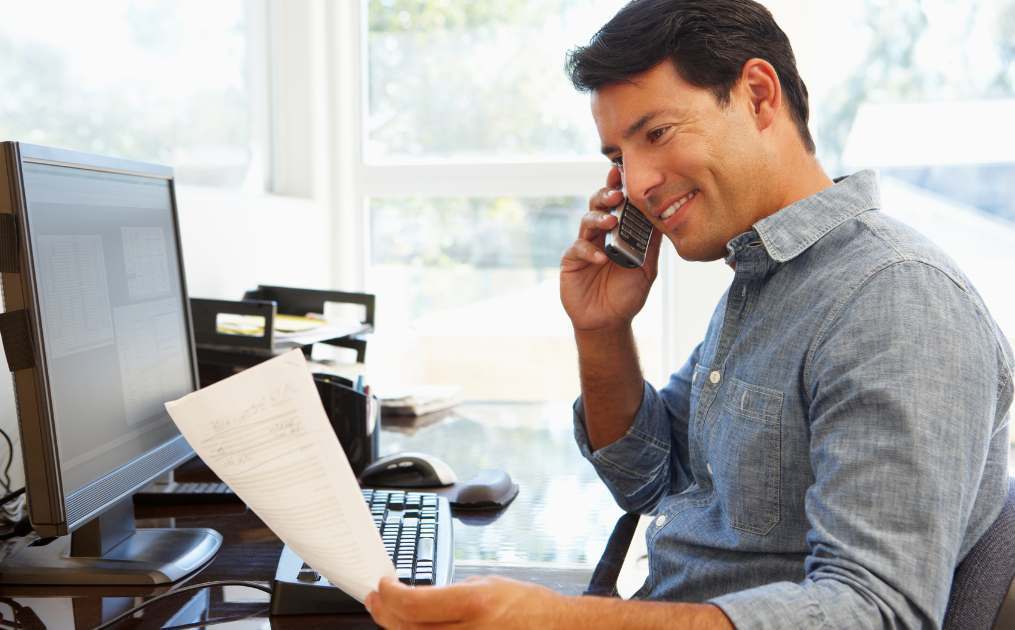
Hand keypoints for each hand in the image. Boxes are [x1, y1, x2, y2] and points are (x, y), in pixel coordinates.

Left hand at [364, 575, 568, 628]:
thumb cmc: (530, 608)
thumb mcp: (488, 584)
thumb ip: (451, 593)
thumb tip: (420, 598)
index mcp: (474, 604)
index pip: (413, 603)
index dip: (390, 594)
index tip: (384, 585)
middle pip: (408, 628)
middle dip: (385, 612)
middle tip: (377, 600)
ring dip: (398, 628)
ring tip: (390, 615)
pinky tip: (414, 629)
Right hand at [560, 166, 661, 332]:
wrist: (609, 321)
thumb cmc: (627, 294)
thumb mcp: (646, 268)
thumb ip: (651, 244)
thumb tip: (664, 217)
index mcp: (619, 231)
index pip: (619, 204)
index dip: (620, 187)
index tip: (626, 173)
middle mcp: (600, 234)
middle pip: (599, 204)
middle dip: (607, 195)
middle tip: (617, 194)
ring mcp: (584, 245)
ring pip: (587, 221)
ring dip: (599, 218)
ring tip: (610, 221)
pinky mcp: (571, 261)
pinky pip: (578, 249)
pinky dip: (590, 251)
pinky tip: (602, 258)